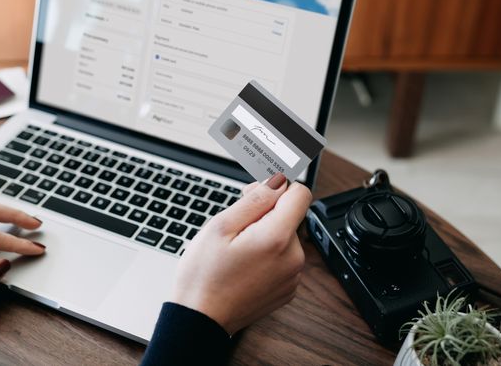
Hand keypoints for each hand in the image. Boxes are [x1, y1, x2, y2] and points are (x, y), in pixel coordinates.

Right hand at [171, 173, 310, 333]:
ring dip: (264, 235)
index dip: (278, 187)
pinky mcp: (287, 289)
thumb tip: (278, 180)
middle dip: (265, 213)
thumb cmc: (204, 276)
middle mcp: (293, 258)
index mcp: (278, 238)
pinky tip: (243, 265)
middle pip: (290, 216)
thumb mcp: (221, 226)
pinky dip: (266, 256)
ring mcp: (292, 276)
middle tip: (234, 225)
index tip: (257, 193)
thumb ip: (256, 199)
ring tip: (235, 249)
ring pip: (285, 237)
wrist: (200, 320)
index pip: (300, 193)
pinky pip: (283, 259)